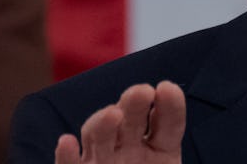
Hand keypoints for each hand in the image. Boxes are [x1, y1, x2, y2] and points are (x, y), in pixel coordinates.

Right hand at [55, 82, 185, 163]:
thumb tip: (180, 114)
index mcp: (162, 151)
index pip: (168, 124)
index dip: (169, 107)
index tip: (168, 89)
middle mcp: (130, 149)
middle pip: (132, 121)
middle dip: (135, 105)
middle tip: (141, 92)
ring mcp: (103, 162)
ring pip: (100, 136)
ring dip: (103, 123)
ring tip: (112, 115)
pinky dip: (66, 156)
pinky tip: (67, 143)